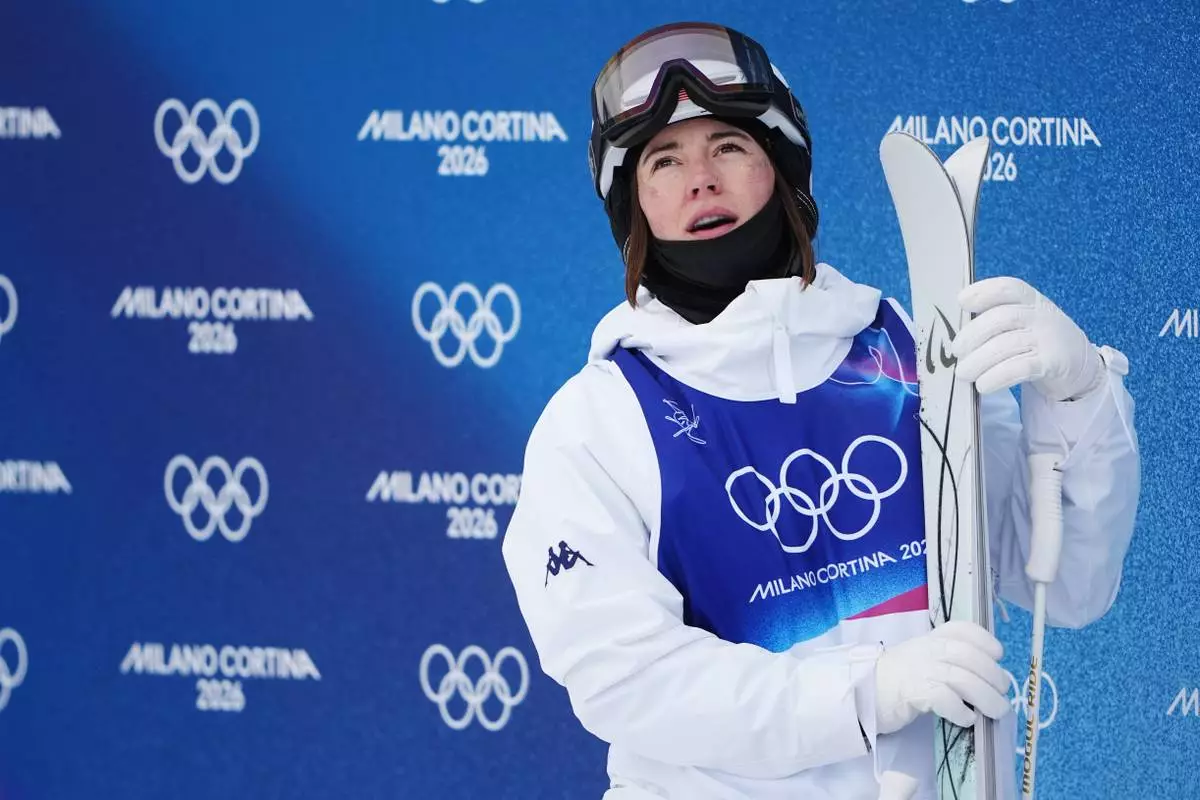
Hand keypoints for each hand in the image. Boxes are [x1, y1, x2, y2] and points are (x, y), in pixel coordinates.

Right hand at [874, 621, 1009, 734]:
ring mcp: (919, 670)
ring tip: (996, 711)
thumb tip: (989, 679)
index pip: (961, 629)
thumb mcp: (922, 659)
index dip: (984, 639)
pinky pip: (946, 699)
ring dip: (986, 697)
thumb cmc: (897, 679)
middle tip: (1003, 693)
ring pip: (963, 679)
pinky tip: (967, 719)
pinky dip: (962, 711)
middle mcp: (926, 649)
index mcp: (930, 639)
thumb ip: (949, 661)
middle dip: (993, 675)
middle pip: (968, 656)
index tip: (998, 654)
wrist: (863, 692)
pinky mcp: (913, 692)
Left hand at [952, 277, 1103, 400]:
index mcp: (1031, 301)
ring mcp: (1049, 339)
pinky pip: (1020, 368)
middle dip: (973, 335)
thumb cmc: (1039, 342)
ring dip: (979, 361)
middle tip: (956, 352)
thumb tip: (955, 335)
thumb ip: (997, 321)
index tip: (962, 301)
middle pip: (1001, 318)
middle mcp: (1041, 316)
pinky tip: (983, 385)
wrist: (1079, 367)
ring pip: (1007, 345)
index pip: (1008, 288)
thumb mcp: (1024, 323)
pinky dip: (997, 377)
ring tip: (964, 373)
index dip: (984, 292)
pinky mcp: (1053, 364)